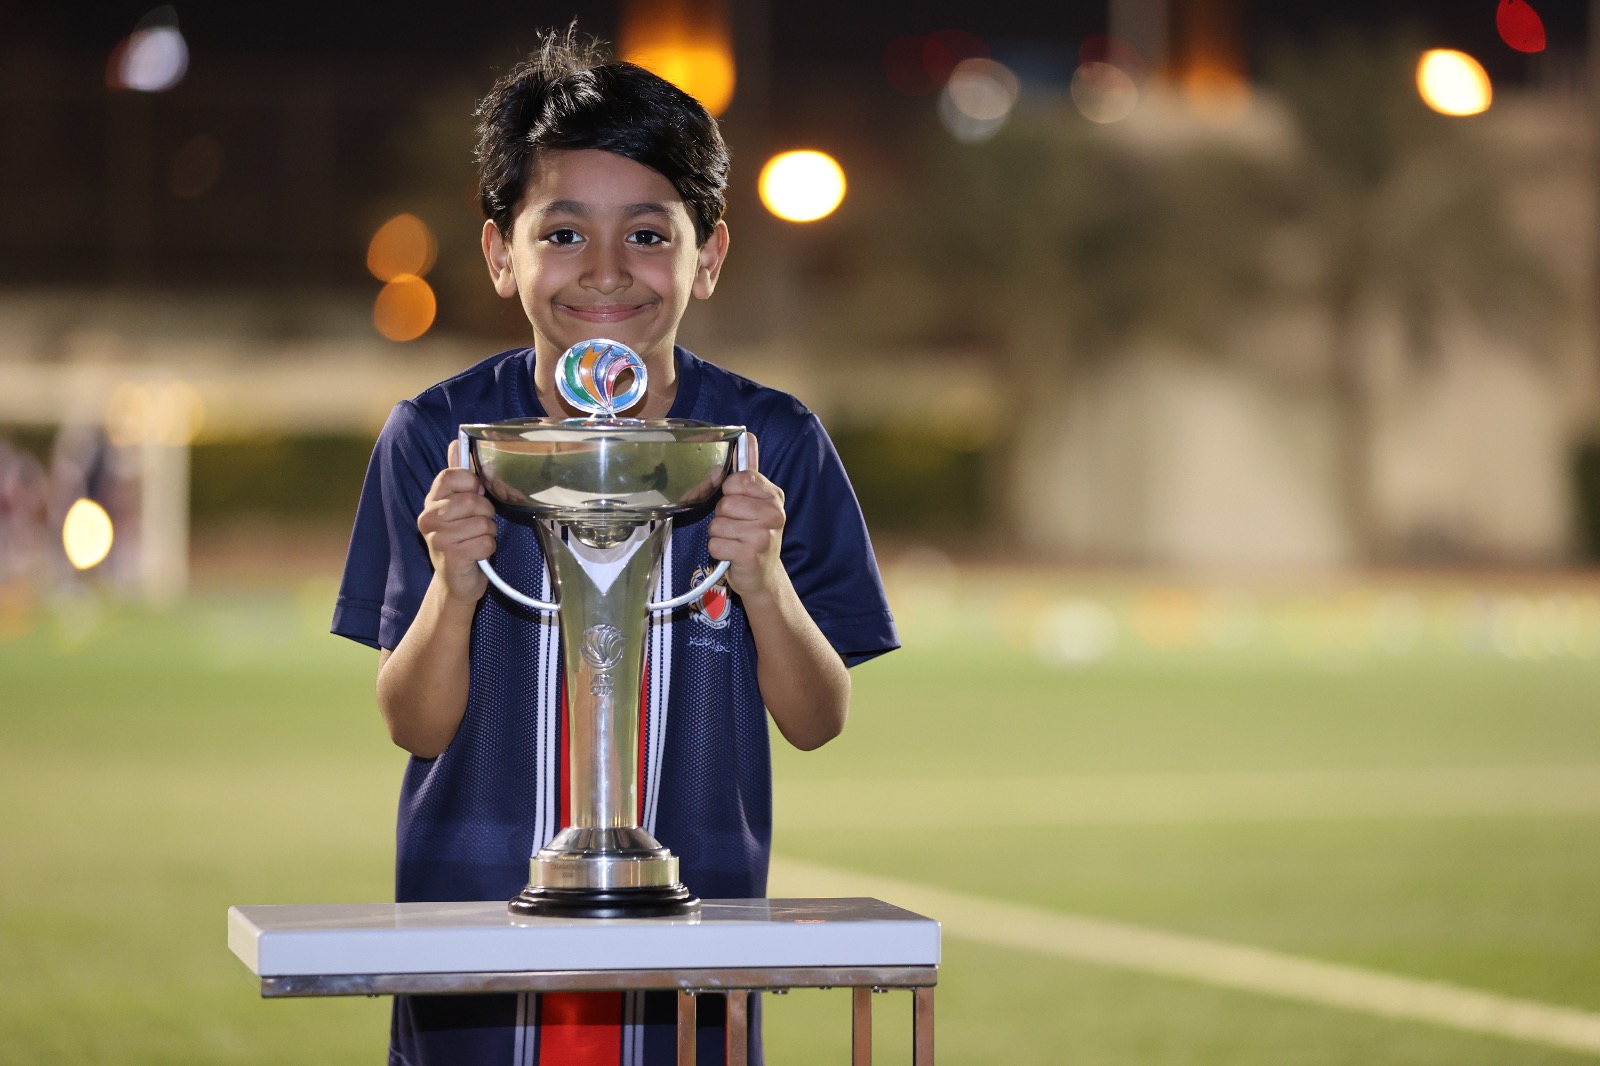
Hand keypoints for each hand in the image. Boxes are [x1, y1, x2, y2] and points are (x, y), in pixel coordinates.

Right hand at [417, 439, 496, 603]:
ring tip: (476, 539)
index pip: (453, 475)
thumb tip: (456, 442)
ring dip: (488, 532)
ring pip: (482, 523)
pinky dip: (488, 548)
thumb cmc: (463, 539)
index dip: (472, 483)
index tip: (475, 495)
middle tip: (478, 524)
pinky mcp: (450, 556)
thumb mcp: (460, 506)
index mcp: (432, 500)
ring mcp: (437, 538)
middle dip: (486, 513)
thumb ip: (460, 477)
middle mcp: (428, 517)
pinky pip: (485, 542)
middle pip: (472, 500)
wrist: (456, 581)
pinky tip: (477, 554)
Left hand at [707, 434, 785, 598]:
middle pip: (725, 503)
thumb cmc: (755, 535)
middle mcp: (774, 514)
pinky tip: (732, 553)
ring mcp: (764, 535)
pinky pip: (716, 544)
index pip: (741, 479)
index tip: (738, 503)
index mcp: (774, 496)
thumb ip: (749, 472)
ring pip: (717, 524)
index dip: (730, 491)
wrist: (763, 575)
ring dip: (720, 535)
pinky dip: (718, 551)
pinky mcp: (751, 554)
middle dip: (723, 516)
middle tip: (737, 526)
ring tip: (735, 540)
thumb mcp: (756, 502)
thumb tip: (747, 436)